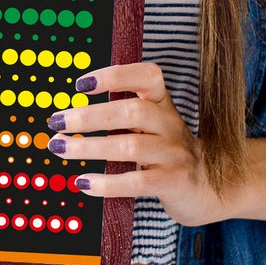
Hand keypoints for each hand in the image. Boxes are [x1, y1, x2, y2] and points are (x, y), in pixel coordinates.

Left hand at [48, 61, 233, 228]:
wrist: (208, 188)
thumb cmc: (166, 153)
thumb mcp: (151, 126)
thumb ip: (121, 115)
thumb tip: (70, 114)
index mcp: (162, 104)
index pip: (147, 76)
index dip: (115, 76)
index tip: (80, 84)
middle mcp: (170, 124)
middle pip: (132, 112)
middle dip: (90, 116)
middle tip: (57, 121)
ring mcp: (174, 154)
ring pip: (130, 147)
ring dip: (89, 147)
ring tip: (60, 148)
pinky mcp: (174, 182)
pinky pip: (137, 181)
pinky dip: (107, 183)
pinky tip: (83, 182)